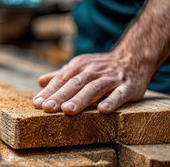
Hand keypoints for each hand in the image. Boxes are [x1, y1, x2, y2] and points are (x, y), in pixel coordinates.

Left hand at [32, 52, 149, 114]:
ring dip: (80, 100)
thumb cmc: (101, 68)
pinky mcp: (128, 86)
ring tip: (67, 111)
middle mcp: (93, 71)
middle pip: (74, 84)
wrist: (133, 58)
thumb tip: (40, 82)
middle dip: (60, 96)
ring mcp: (111, 79)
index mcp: (79, 67)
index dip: (49, 91)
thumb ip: (61, 75)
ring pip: (94, 89)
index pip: (61, 79)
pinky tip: (103, 110)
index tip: (37, 103)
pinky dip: (111, 101)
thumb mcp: (80, 67)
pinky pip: (119, 94)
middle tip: (47, 108)